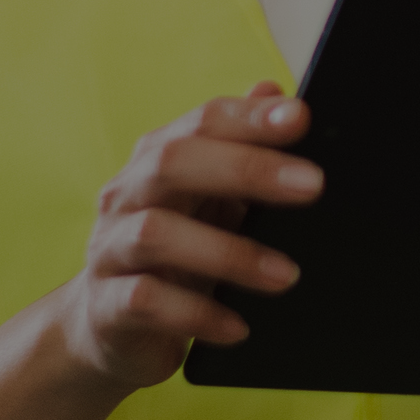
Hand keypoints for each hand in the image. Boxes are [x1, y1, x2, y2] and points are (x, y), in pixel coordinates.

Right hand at [56, 83, 320, 391]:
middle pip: (174, 163)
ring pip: (156, 234)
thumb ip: (241, 146)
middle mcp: (127, 194)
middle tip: (313, 186)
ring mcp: (110, 249)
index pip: (203, 122)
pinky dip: (196, 313)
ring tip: (286, 275)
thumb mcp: (211, 200)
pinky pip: (146, 301)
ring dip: (229, 253)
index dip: (251, 117)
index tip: (302, 119)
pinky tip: (238, 326)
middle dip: (247, 169)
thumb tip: (273, 90)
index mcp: (157, 158)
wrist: (110, 329)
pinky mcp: (106, 305)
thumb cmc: (176, 253)